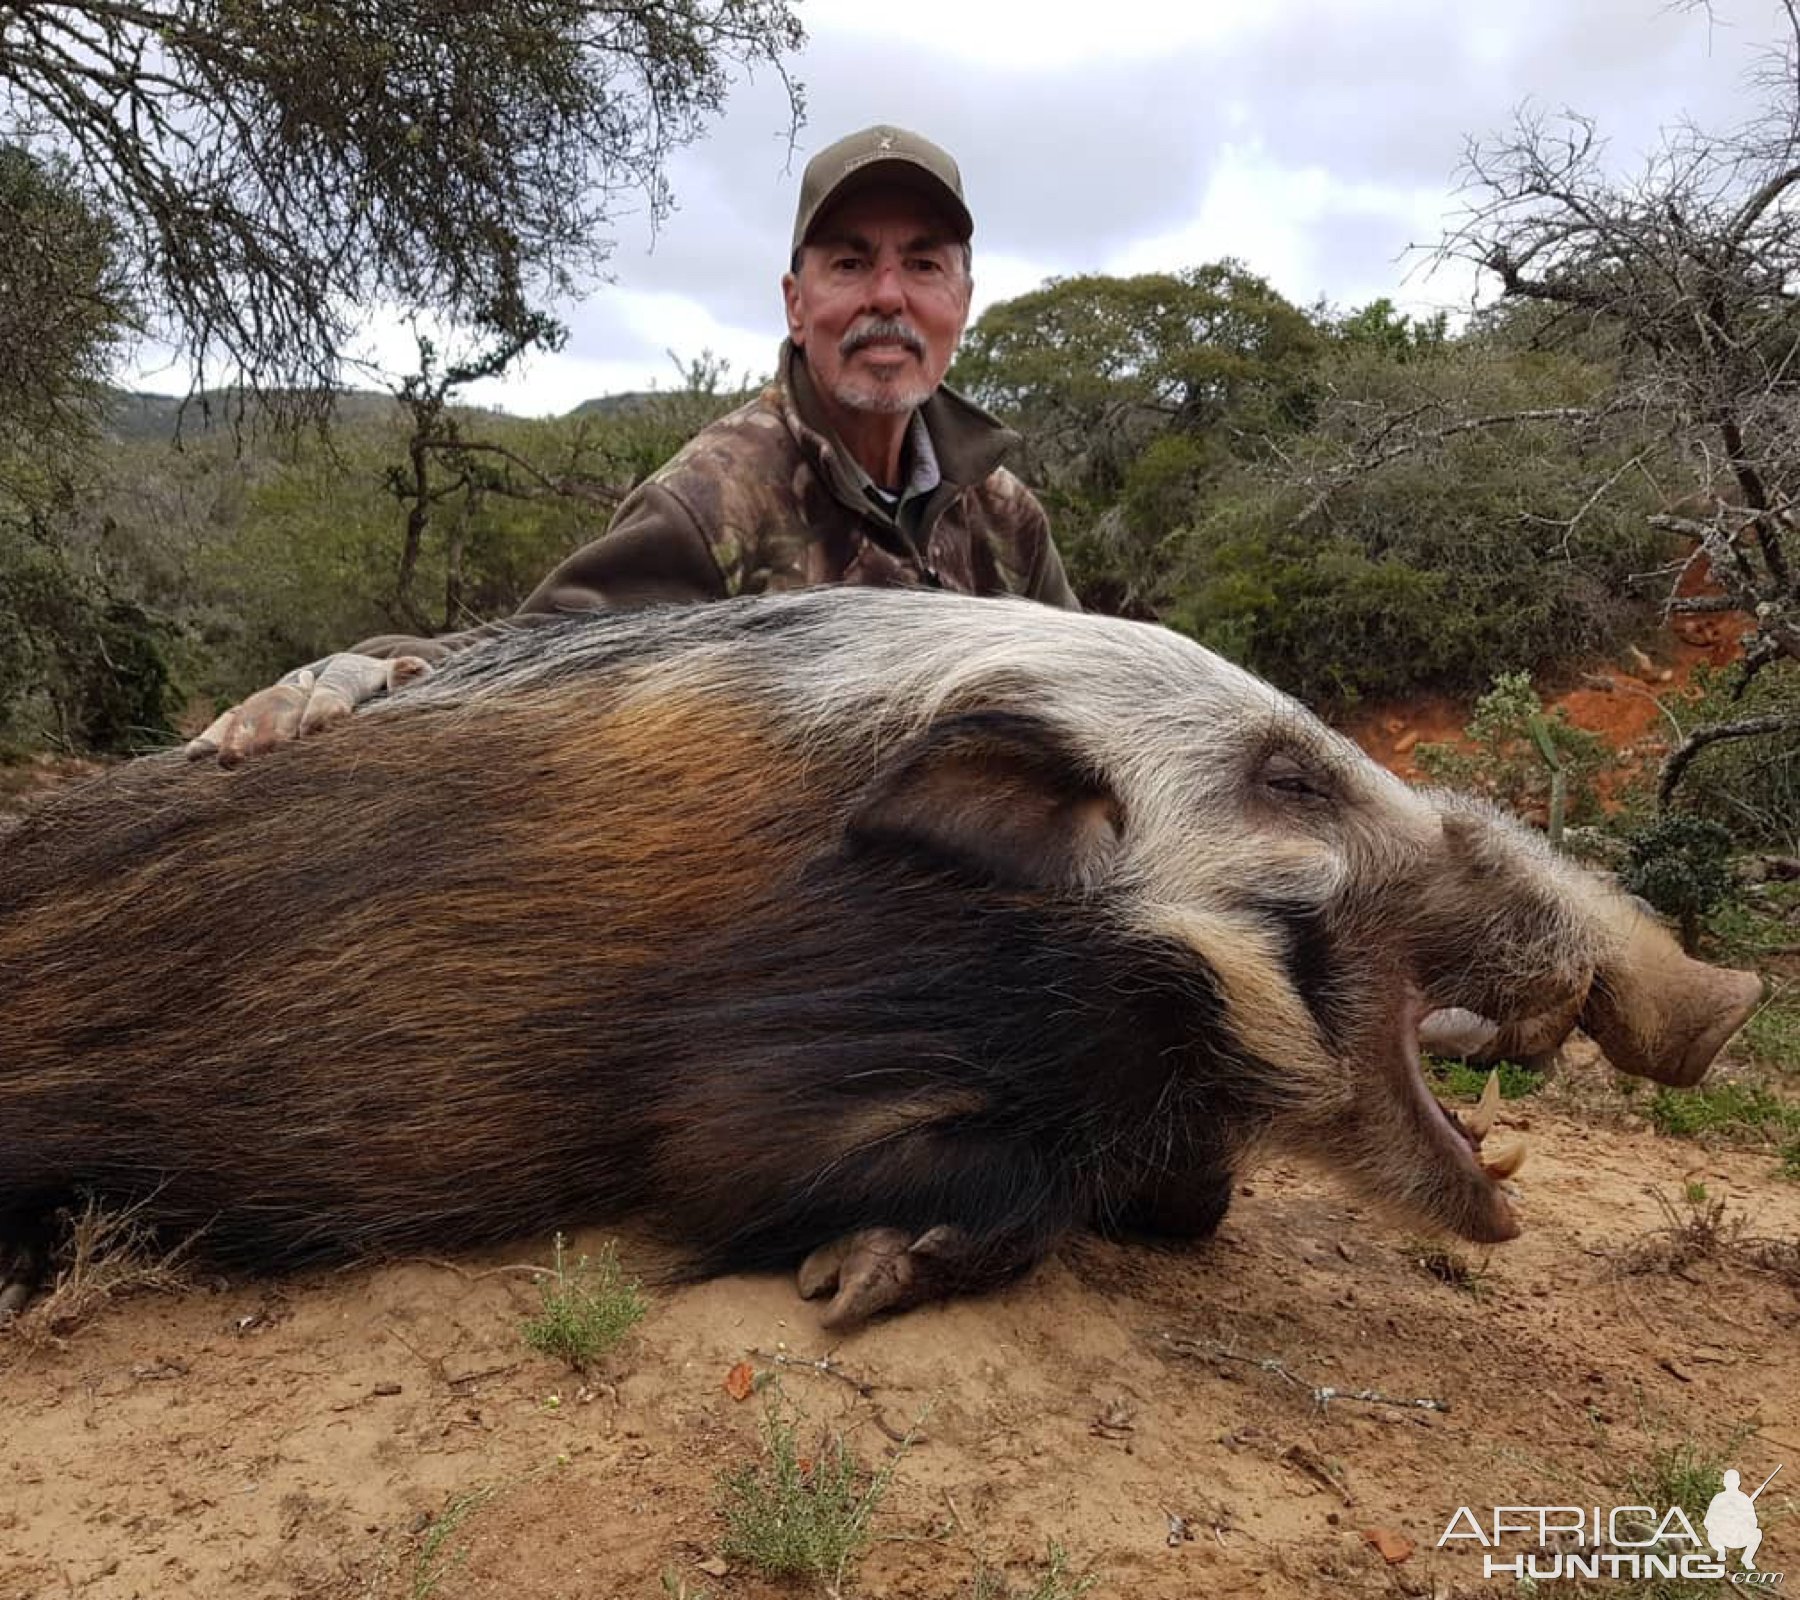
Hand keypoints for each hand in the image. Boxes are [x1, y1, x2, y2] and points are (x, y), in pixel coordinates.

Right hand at [185, 653, 432, 766]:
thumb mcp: (423, 693)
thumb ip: (414, 681)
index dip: (326, 706)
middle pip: (287, 699)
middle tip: (268, 753)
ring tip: (223, 762)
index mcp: (353, 673)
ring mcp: (284, 697)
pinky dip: (216, 737)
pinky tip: (193, 758)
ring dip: (237, 735)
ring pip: (254, 710)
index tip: (319, 730)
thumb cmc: (411, 704)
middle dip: (274, 726)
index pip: (337, 686)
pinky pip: (235, 723)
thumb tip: (410, 672)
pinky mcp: (264, 718)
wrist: (388, 693)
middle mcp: (312, 682)